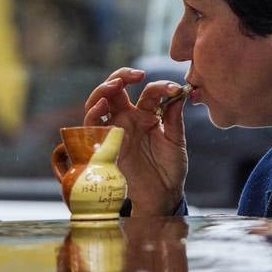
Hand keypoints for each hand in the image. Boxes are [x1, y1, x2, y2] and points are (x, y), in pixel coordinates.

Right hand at [82, 67, 187, 215]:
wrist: (162, 197)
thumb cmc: (169, 171)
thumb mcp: (176, 141)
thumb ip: (174, 117)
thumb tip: (179, 92)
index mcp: (145, 116)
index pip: (147, 92)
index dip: (159, 86)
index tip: (175, 90)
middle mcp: (126, 120)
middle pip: (115, 89)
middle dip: (122, 76)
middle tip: (137, 74)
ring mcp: (114, 130)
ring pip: (99, 102)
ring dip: (104, 89)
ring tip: (116, 83)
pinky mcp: (104, 144)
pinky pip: (91, 125)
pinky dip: (93, 112)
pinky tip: (103, 105)